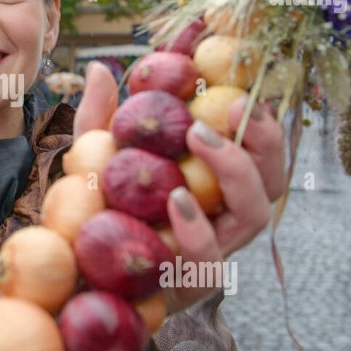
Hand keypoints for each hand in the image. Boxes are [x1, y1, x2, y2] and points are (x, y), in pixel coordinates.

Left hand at [73, 61, 285, 314]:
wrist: (77, 276)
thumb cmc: (98, 211)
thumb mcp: (93, 159)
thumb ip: (99, 119)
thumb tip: (97, 68)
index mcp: (215, 180)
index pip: (258, 144)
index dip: (261, 113)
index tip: (241, 80)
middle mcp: (225, 212)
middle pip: (273, 175)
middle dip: (264, 136)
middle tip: (231, 104)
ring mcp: (215, 247)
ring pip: (257, 212)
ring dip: (235, 169)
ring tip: (200, 137)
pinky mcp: (193, 282)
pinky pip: (211, 259)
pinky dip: (198, 227)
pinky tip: (178, 199)